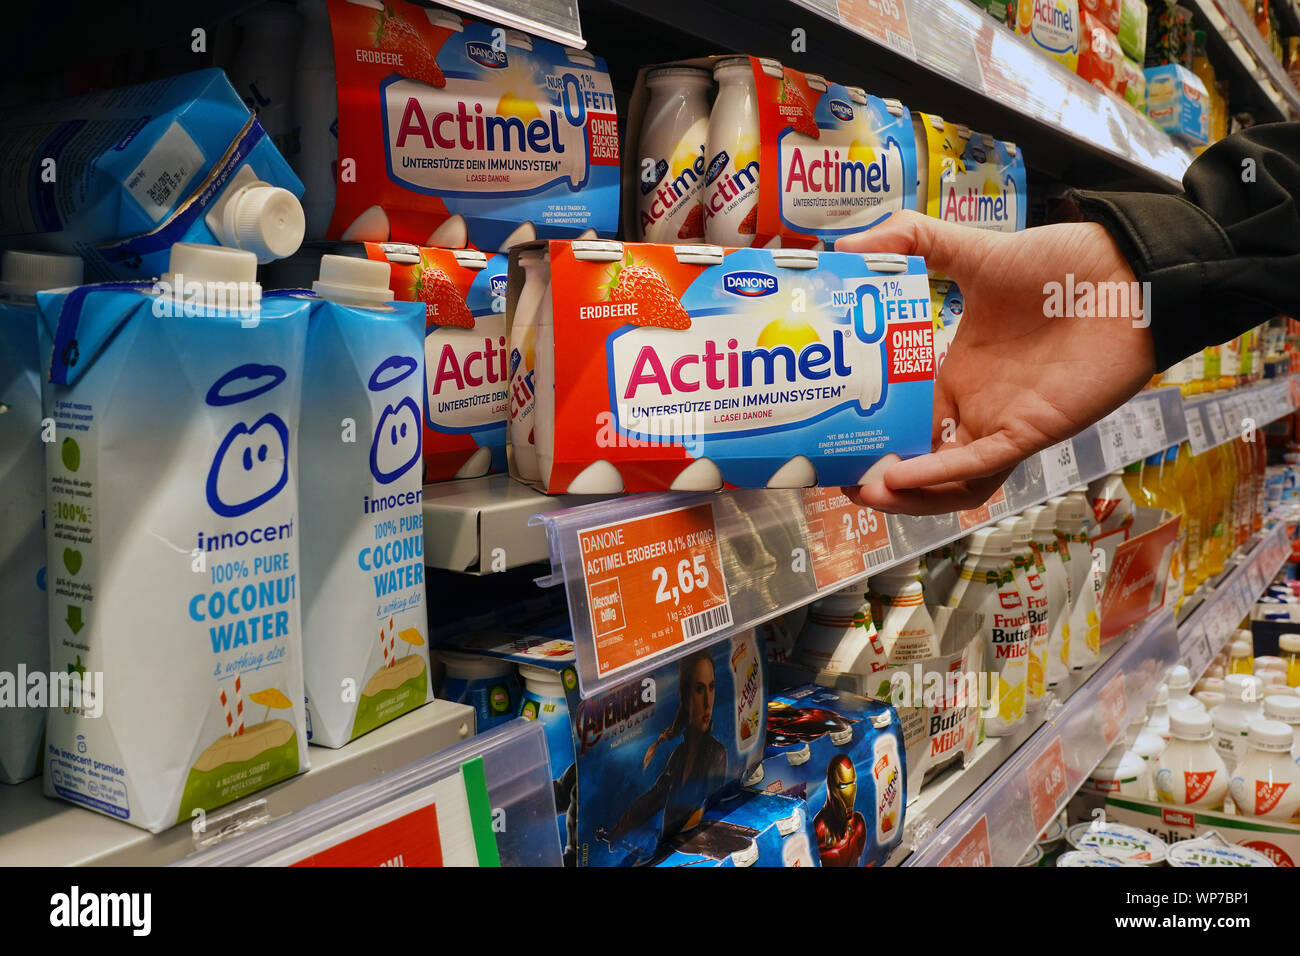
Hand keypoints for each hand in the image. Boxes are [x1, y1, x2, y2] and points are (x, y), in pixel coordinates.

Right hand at [837, 211, 1155, 514]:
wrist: (1128, 272)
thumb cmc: (1060, 264)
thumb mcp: (974, 248)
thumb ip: (912, 240)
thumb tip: (844, 245)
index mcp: (954, 373)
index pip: (901, 416)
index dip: (864, 430)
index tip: (820, 427)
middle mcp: (973, 406)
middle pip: (916, 459)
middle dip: (873, 474)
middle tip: (829, 470)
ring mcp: (999, 423)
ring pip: (946, 482)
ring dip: (904, 493)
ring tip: (862, 488)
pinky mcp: (1029, 431)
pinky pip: (978, 465)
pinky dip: (938, 475)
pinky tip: (898, 476)